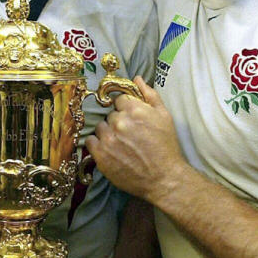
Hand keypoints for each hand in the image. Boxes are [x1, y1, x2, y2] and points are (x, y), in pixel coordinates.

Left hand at [86, 77, 185, 202]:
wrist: (164, 178)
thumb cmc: (166, 146)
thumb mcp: (164, 116)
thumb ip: (149, 95)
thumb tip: (136, 78)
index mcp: (134, 109)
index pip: (120, 100)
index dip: (126, 109)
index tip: (132, 120)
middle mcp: (119, 122)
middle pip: (110, 114)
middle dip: (118, 122)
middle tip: (129, 135)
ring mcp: (108, 139)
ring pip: (100, 127)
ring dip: (107, 133)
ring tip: (121, 145)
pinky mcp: (100, 155)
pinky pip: (90, 142)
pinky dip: (98, 145)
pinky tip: (110, 151)